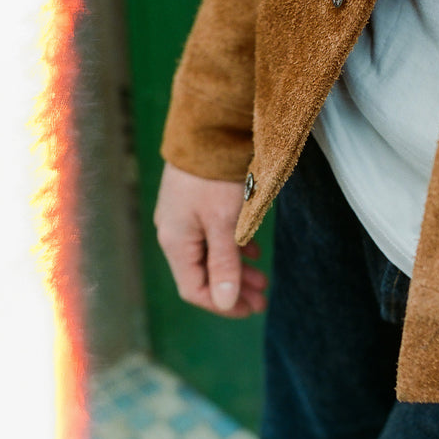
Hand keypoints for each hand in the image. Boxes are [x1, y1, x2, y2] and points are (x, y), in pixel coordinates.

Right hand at [154, 163, 267, 316]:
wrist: (208, 128)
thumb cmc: (216, 178)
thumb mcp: (225, 224)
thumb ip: (224, 264)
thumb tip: (224, 302)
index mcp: (177, 243)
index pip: (195, 289)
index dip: (223, 305)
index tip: (251, 309)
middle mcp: (175, 233)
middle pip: (203, 274)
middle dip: (234, 289)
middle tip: (263, 299)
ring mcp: (183, 217)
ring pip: (210, 255)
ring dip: (236, 269)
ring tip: (263, 278)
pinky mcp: (195, 203)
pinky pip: (212, 236)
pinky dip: (233, 247)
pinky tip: (252, 248)